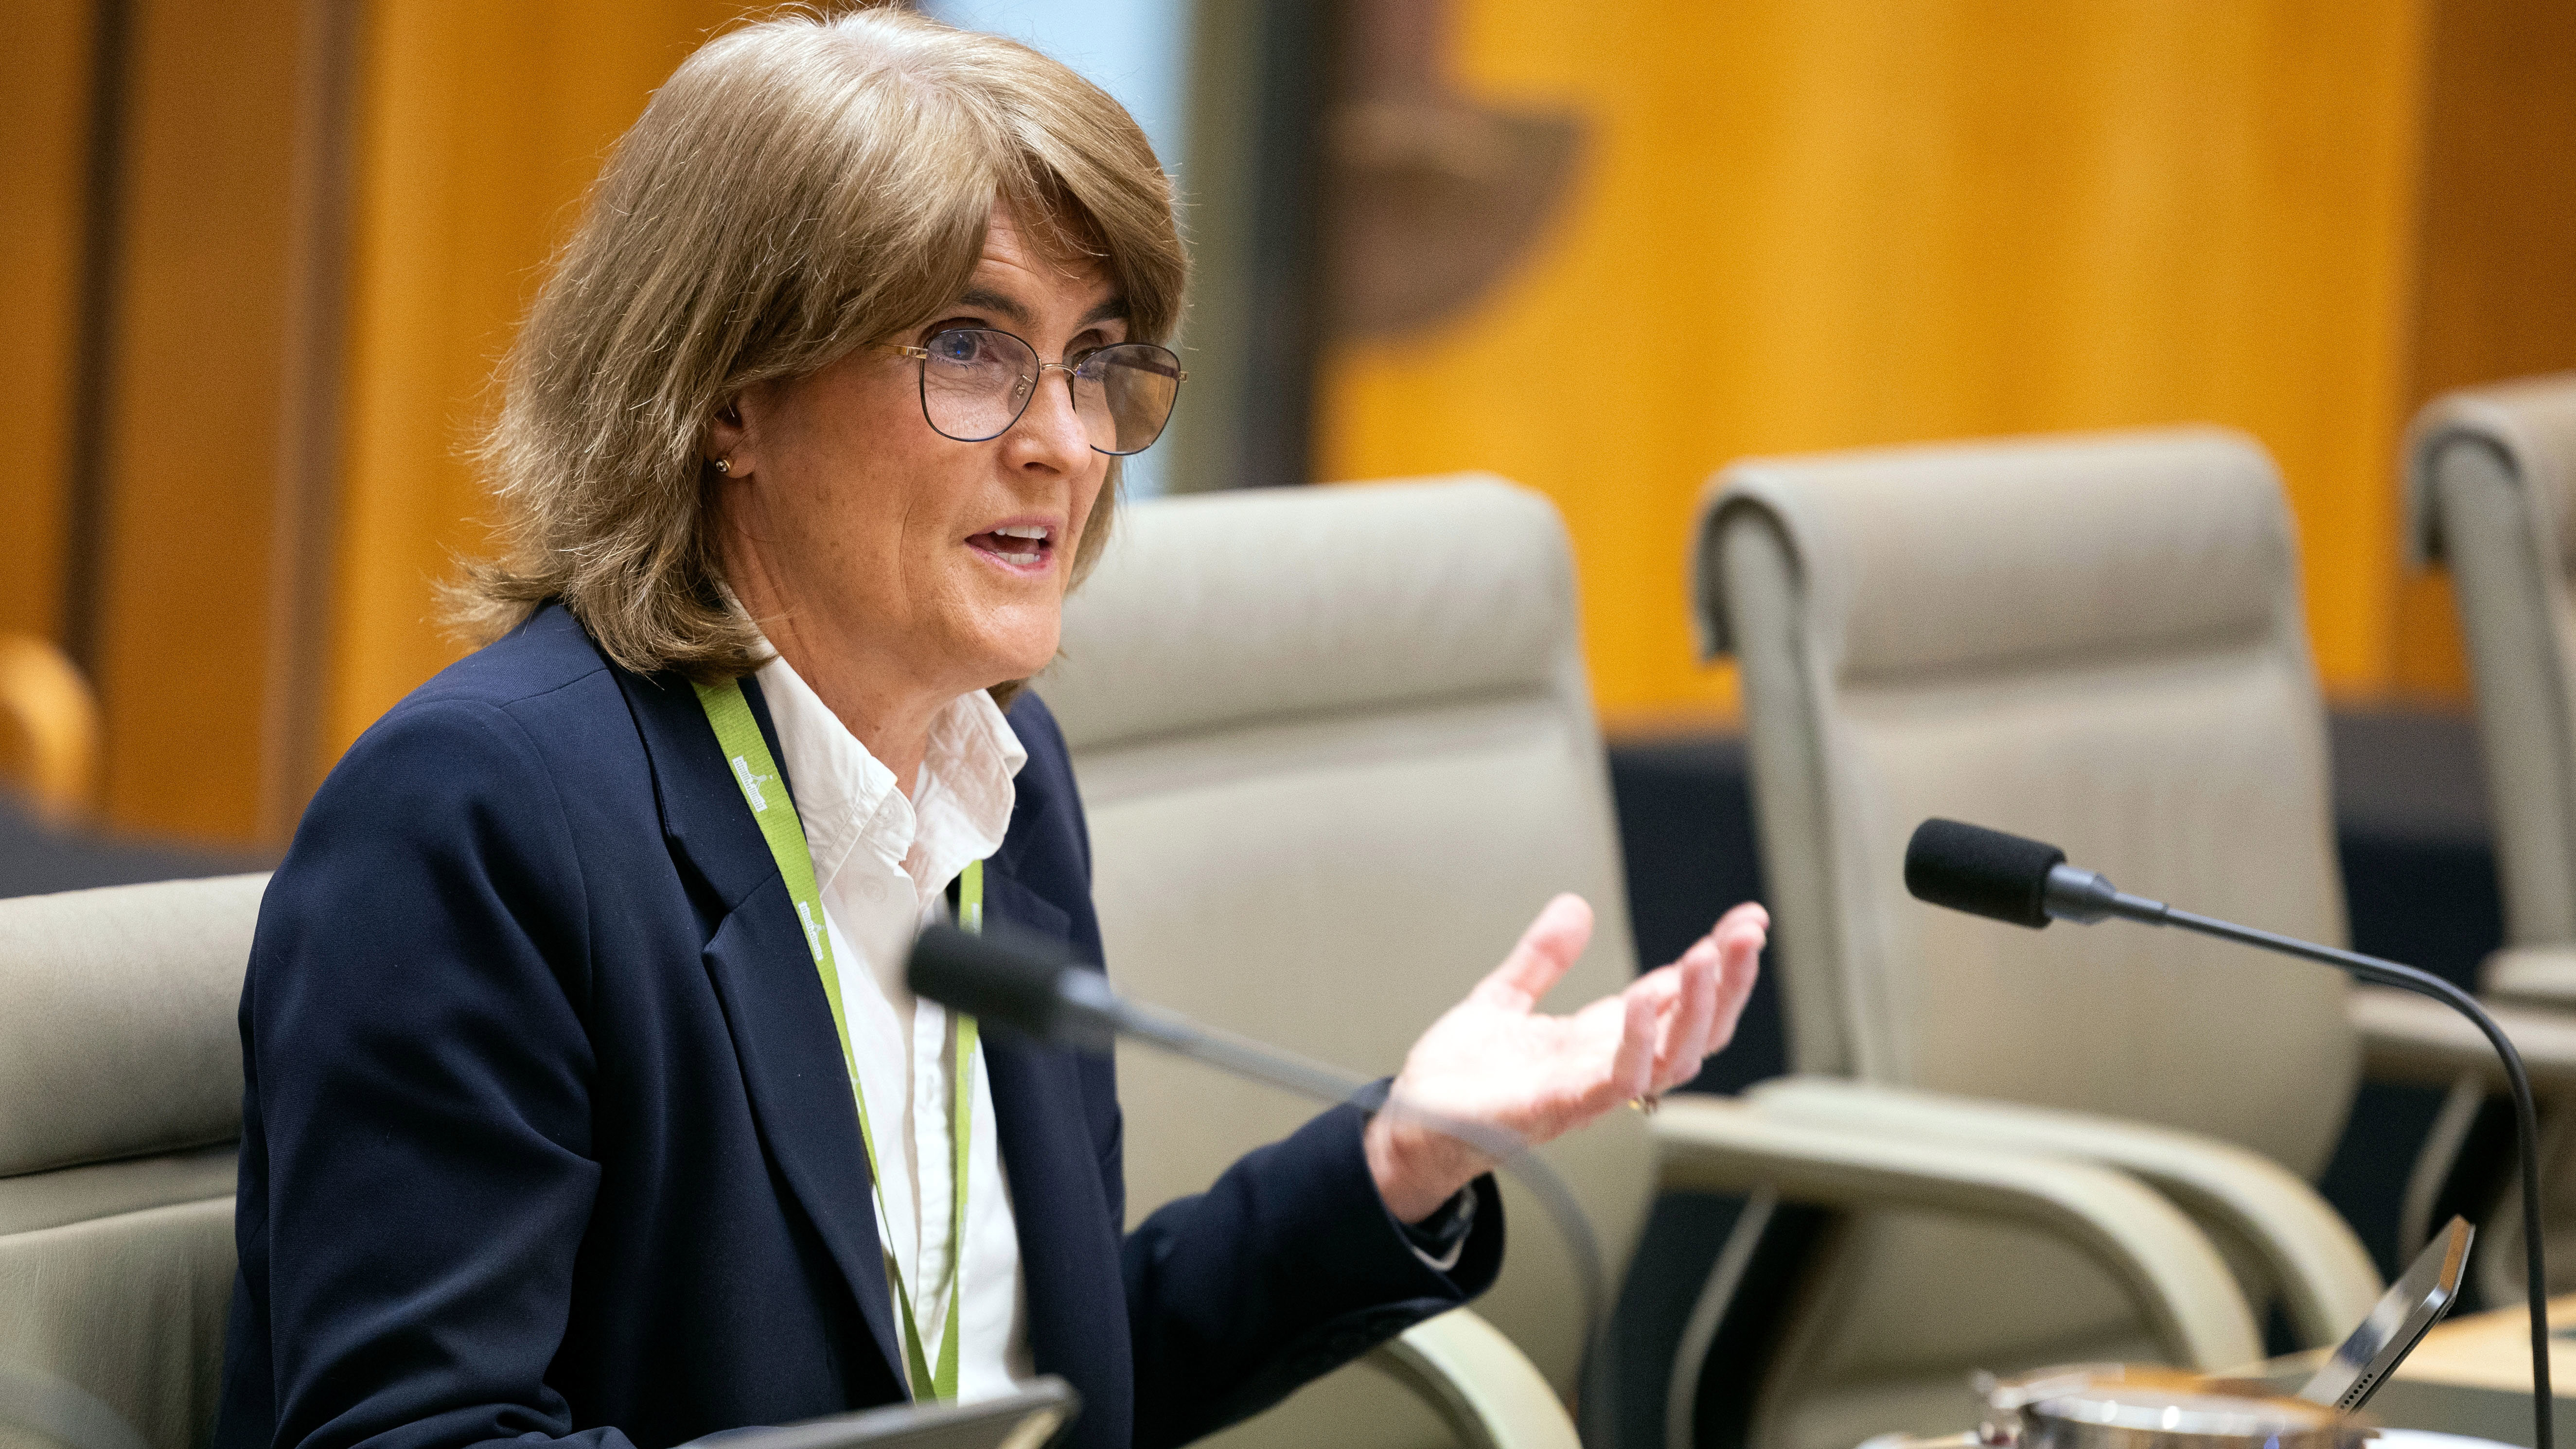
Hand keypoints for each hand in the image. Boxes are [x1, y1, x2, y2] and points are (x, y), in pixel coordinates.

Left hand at [1362, 895, 1767, 1221]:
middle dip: (1731, 982)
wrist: (1410, 1127)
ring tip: (1710, 955)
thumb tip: (1574, 906)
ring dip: (1700, 1007)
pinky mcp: (1562, 1107)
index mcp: (1599, 1038)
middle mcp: (1607, 1066)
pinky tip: (1643, 997)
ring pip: (1674, 1057)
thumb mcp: (1502, 1000)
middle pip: (1696, 1029)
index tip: (1745, 922)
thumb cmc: (1457, 1079)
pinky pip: (1619, 1081)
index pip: (1675, 997)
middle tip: (1752, 933)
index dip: (1715, 961)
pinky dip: (1637, 1041)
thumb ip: (1541, 958)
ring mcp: (1590, 1090)